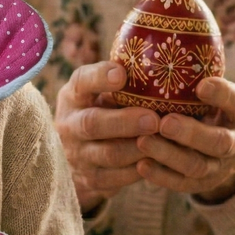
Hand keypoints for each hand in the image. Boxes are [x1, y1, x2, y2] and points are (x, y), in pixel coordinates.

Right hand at [55, 61, 160, 212]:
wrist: (79, 154)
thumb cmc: (103, 110)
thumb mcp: (103, 92)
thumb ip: (123, 80)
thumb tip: (164, 56)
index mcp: (74, 95)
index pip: (82, 81)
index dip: (100, 78)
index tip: (121, 73)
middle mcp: (69, 123)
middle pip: (92, 123)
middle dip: (125, 122)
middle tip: (154, 119)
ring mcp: (77, 153)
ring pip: (108, 154)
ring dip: (139, 149)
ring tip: (165, 142)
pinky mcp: (90, 178)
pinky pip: (116, 179)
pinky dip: (140, 171)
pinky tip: (160, 162)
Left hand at [135, 77, 234, 203]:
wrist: (226, 148)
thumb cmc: (208, 105)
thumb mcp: (212, 87)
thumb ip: (194, 70)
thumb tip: (159, 28)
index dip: (223, 95)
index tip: (202, 83)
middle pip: (220, 142)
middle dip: (192, 133)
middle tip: (164, 122)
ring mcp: (222, 166)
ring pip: (199, 166)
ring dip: (170, 155)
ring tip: (142, 142)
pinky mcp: (203, 184)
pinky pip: (183, 184)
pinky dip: (162, 176)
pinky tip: (141, 165)